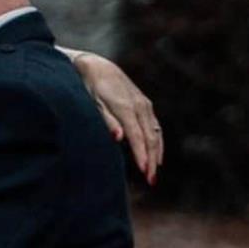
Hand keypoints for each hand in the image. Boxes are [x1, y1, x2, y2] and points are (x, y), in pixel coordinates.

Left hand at [71, 53, 162, 184]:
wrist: (97, 67)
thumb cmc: (90, 88)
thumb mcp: (93, 104)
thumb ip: (107, 121)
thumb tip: (118, 138)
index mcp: (126, 107)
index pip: (137, 136)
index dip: (142, 155)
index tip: (144, 172)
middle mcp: (140, 106)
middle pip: (150, 138)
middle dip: (151, 160)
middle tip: (150, 180)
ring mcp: (145, 105)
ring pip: (156, 133)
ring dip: (157, 154)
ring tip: (154, 174)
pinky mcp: (145, 105)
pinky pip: (155, 127)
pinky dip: (158, 143)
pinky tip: (156, 156)